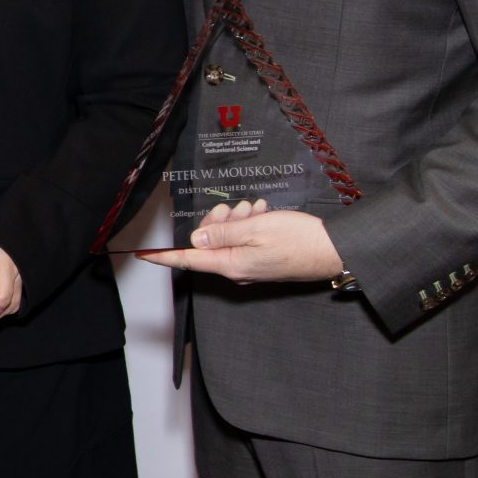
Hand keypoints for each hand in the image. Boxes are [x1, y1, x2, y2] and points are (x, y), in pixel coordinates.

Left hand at [141, 200, 344, 282]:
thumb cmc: (299, 240)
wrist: (334, 250)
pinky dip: (250, 225)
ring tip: (257, 209)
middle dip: (217, 220)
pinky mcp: (263, 261)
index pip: (188, 260)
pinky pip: (244, 241)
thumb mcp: (256, 229)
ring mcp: (250, 267)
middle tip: (237, 208)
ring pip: (228, 238)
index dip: (165, 256)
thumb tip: (197, 239)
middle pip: (208, 243)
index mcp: (231, 264)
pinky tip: (263, 214)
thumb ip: (222, 233)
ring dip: (237, 219)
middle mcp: (237, 269)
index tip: (144, 254)